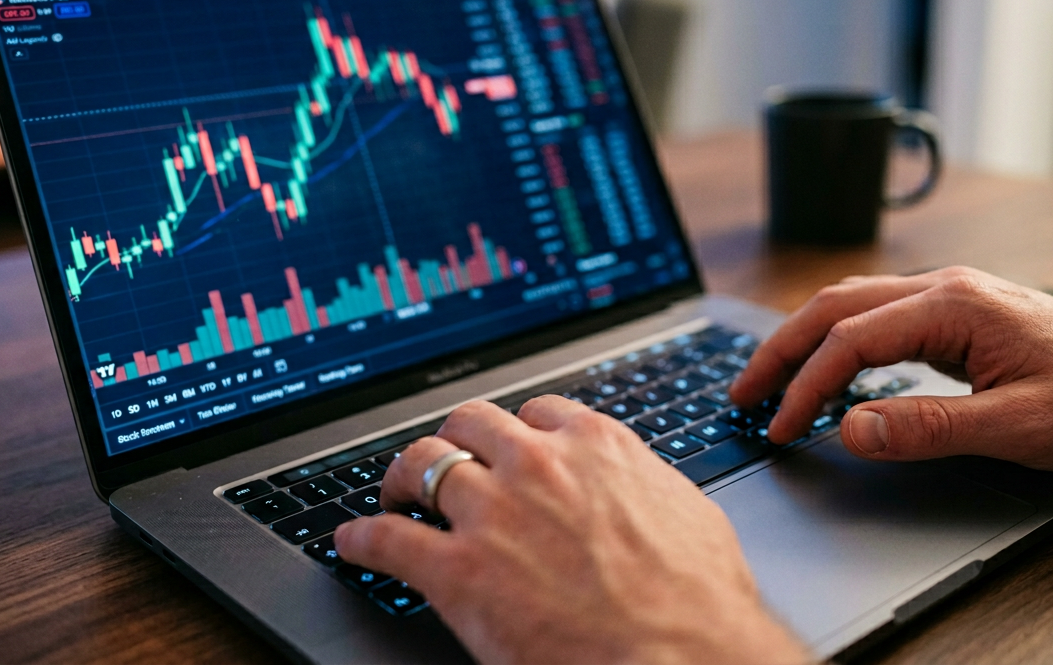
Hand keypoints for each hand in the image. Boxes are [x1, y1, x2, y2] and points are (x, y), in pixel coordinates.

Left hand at [334, 398, 810, 664]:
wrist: (685, 656)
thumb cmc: (700, 599)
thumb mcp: (685, 514)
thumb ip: (643, 486)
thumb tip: (636, 491)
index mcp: (595, 446)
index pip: (537, 413)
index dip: (517, 432)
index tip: (508, 447)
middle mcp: (538, 465)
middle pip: (470, 423)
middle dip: (454, 440)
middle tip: (445, 462)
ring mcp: (493, 513)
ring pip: (422, 464)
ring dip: (402, 478)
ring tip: (394, 495)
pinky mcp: (458, 571)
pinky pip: (387, 539)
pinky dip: (362, 538)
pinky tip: (352, 542)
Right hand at [731, 266, 1052, 470]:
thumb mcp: (1017, 427)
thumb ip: (927, 428)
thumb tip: (849, 429)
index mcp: (953, 305)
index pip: (851, 339)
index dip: (806, 385)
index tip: (779, 427)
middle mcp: (945, 289)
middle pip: (835, 307)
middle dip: (780, 350)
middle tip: (741, 393)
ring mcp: (952, 297)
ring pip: (853, 305)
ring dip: (805, 341)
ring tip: (770, 380)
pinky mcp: (960, 315)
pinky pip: (880, 317)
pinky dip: (839, 341)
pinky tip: (831, 369)